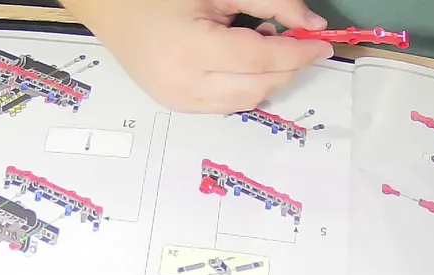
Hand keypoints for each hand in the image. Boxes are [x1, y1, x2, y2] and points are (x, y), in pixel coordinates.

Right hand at [64, 0, 333, 112]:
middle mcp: (184, 85)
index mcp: (191, 50)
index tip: (323, 43)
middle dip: (286, 66)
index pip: (261, 61)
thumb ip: (271, 3)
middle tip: (293, 38)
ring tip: (260, 44)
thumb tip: (313, 26)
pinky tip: (238, 59)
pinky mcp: (176, 106)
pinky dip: (244, 85)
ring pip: (246, 101)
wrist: (110, 5)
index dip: (299, 53)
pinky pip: (226, 104)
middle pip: (259, 87)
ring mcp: (178, 101)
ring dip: (267, 78)